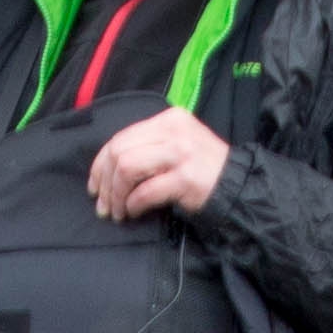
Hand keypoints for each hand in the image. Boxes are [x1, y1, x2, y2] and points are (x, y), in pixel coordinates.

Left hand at [89, 108, 232, 219]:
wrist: (237, 184)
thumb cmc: (201, 168)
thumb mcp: (175, 144)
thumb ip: (146, 147)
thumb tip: (105, 169)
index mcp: (168, 120)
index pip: (121, 137)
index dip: (100, 164)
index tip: (94, 186)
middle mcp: (173, 131)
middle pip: (119, 152)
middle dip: (105, 182)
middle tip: (103, 205)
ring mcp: (181, 153)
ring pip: (127, 168)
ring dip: (116, 195)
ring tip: (117, 212)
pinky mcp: (186, 178)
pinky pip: (146, 191)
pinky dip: (133, 205)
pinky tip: (134, 212)